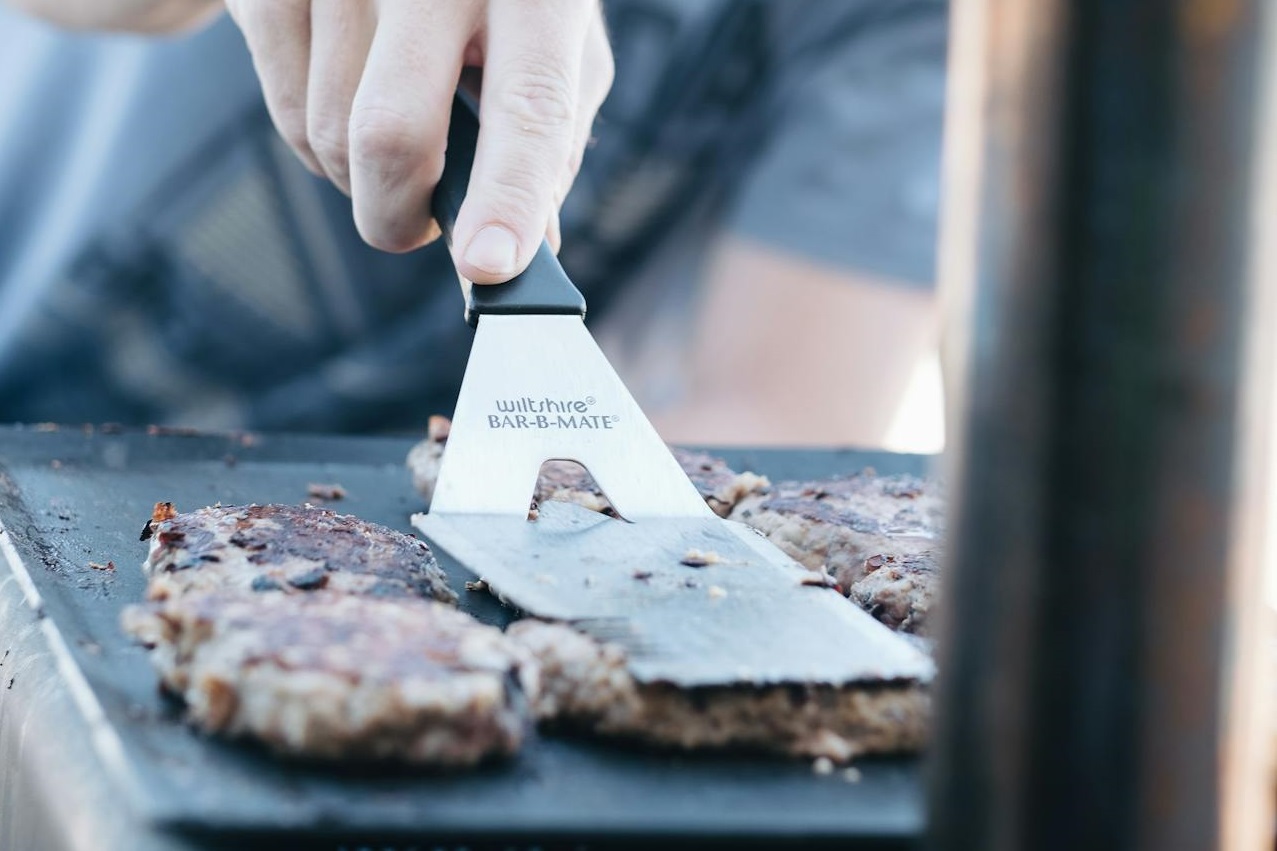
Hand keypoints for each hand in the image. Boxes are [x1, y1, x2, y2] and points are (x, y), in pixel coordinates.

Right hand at [224, 0, 612, 282]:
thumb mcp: (555, 44)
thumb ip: (551, 139)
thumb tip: (531, 245)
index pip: (529, 104)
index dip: (509, 195)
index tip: (488, 267)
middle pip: (393, 133)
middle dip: (400, 218)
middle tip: (420, 232)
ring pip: (333, 137)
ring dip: (362, 180)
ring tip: (396, 142)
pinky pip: (289, 115)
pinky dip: (320, 146)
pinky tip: (351, 105)